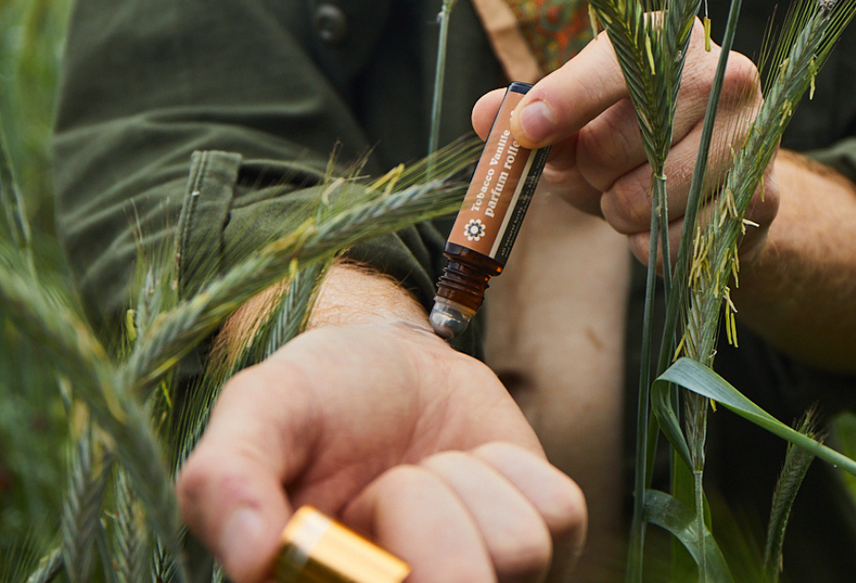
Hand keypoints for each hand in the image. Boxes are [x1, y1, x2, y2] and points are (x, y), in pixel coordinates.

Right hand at [178, 286, 585, 582]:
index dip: (393, 565)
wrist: (392, 361)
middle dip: (421, 511)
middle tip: (386, 484)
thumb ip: (227, 477)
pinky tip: (474, 464)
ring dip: (464, 483)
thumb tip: (251, 560)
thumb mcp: (260, 412)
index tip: (367, 509)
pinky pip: (560, 514)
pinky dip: (514, 470)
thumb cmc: (319, 395)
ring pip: (518, 552)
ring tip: (424, 471)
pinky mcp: (544, 548)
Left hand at [473, 28, 778, 265]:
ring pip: (644, 201)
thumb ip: (532, 117)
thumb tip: (489, 116)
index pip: (611, 68)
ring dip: (620, 214)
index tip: (527, 129)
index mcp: (665, 39)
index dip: (564, 100)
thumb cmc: (630, 139)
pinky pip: (675, 242)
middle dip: (590, 173)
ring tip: (634, 193)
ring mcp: (748, 134)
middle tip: (603, 169)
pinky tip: (664, 222)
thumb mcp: (578, 122)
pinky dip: (652, 246)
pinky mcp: (762, 194)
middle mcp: (720, 74)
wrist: (716, 180)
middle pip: (614, 146)